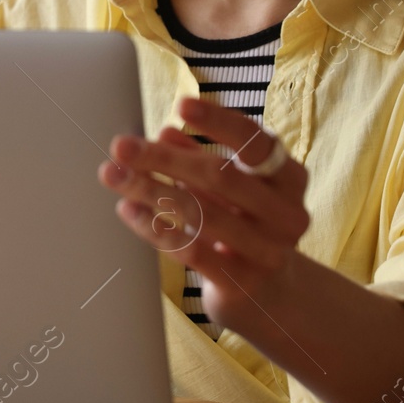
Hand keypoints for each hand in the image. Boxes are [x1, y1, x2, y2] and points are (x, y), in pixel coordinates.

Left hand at [98, 96, 310, 328]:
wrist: (271, 298)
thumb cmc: (246, 227)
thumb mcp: (231, 190)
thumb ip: (201, 159)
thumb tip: (164, 132)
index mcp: (289, 179)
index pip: (256, 142)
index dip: (219, 122)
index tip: (181, 104)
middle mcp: (286, 215)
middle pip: (220, 177)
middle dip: (165, 158)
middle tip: (122, 146)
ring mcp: (267, 252)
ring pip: (199, 214)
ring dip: (150, 190)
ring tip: (114, 175)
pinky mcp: (242, 283)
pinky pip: (190, 250)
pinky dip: (155, 227)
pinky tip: (129, 210)